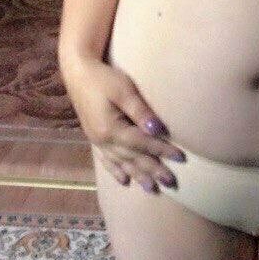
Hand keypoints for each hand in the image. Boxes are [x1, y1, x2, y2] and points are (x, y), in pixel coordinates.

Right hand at [59, 53, 185, 191]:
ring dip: (137, 176)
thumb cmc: (103, 78)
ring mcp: (96, 140)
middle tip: (172, 182)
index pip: (143, 144)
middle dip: (153, 170)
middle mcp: (103, 140)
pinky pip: (106, 160)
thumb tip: (158, 130)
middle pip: (133, 158)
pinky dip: (116, 171)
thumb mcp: (124, 90)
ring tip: (151, 188)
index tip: (181, 158)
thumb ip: (140, 112)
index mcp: (111, 129)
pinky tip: (123, 181)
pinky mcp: (93, 137)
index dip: (163, 151)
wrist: (77, 71)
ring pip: (120, 163)